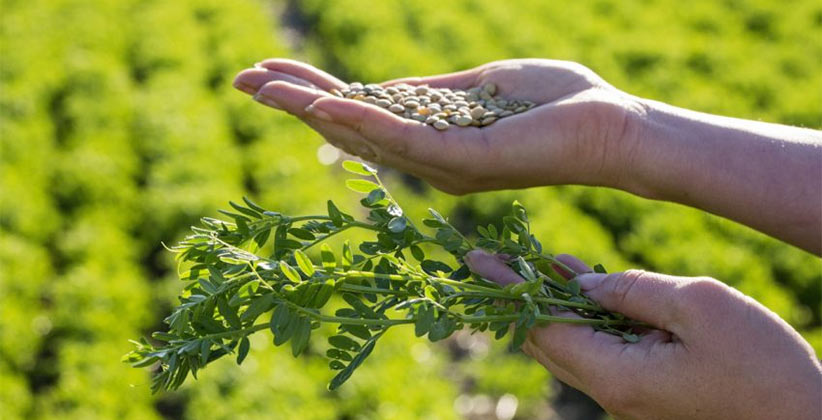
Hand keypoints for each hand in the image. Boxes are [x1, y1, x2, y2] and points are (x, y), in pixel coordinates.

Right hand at [232, 59, 644, 193]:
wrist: (609, 125)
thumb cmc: (558, 102)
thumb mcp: (484, 85)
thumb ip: (433, 93)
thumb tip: (386, 88)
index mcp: (431, 135)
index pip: (360, 111)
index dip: (315, 90)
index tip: (271, 70)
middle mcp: (427, 157)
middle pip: (348, 127)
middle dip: (295, 101)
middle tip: (241, 79)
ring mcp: (442, 163)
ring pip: (362, 134)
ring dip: (310, 108)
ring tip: (261, 85)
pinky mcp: (463, 160)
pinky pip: (402, 139)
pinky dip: (358, 120)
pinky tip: (320, 103)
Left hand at [463, 250, 821, 419]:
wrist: (801, 419)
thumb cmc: (760, 366)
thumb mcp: (698, 308)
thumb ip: (633, 292)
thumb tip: (584, 285)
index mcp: (615, 373)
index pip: (541, 326)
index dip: (506, 290)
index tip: (475, 262)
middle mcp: (610, 388)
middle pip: (545, 337)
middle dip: (515, 296)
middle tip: (488, 259)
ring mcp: (627, 390)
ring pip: (571, 340)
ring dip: (548, 300)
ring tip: (524, 262)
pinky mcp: (646, 385)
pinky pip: (600, 344)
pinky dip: (583, 311)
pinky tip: (576, 280)